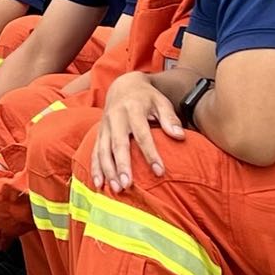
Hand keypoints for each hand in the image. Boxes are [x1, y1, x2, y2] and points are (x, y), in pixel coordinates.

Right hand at [91, 71, 182, 190]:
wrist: (123, 85)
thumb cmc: (147, 97)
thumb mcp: (161, 102)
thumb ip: (170, 118)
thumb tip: (180, 136)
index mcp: (133, 109)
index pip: (142, 134)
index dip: (150, 153)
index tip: (159, 172)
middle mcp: (116, 118)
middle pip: (118, 144)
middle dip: (122, 166)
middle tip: (127, 185)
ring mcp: (105, 126)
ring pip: (103, 150)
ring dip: (108, 171)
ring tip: (116, 189)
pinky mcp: (99, 133)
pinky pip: (95, 152)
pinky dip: (95, 168)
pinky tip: (99, 184)